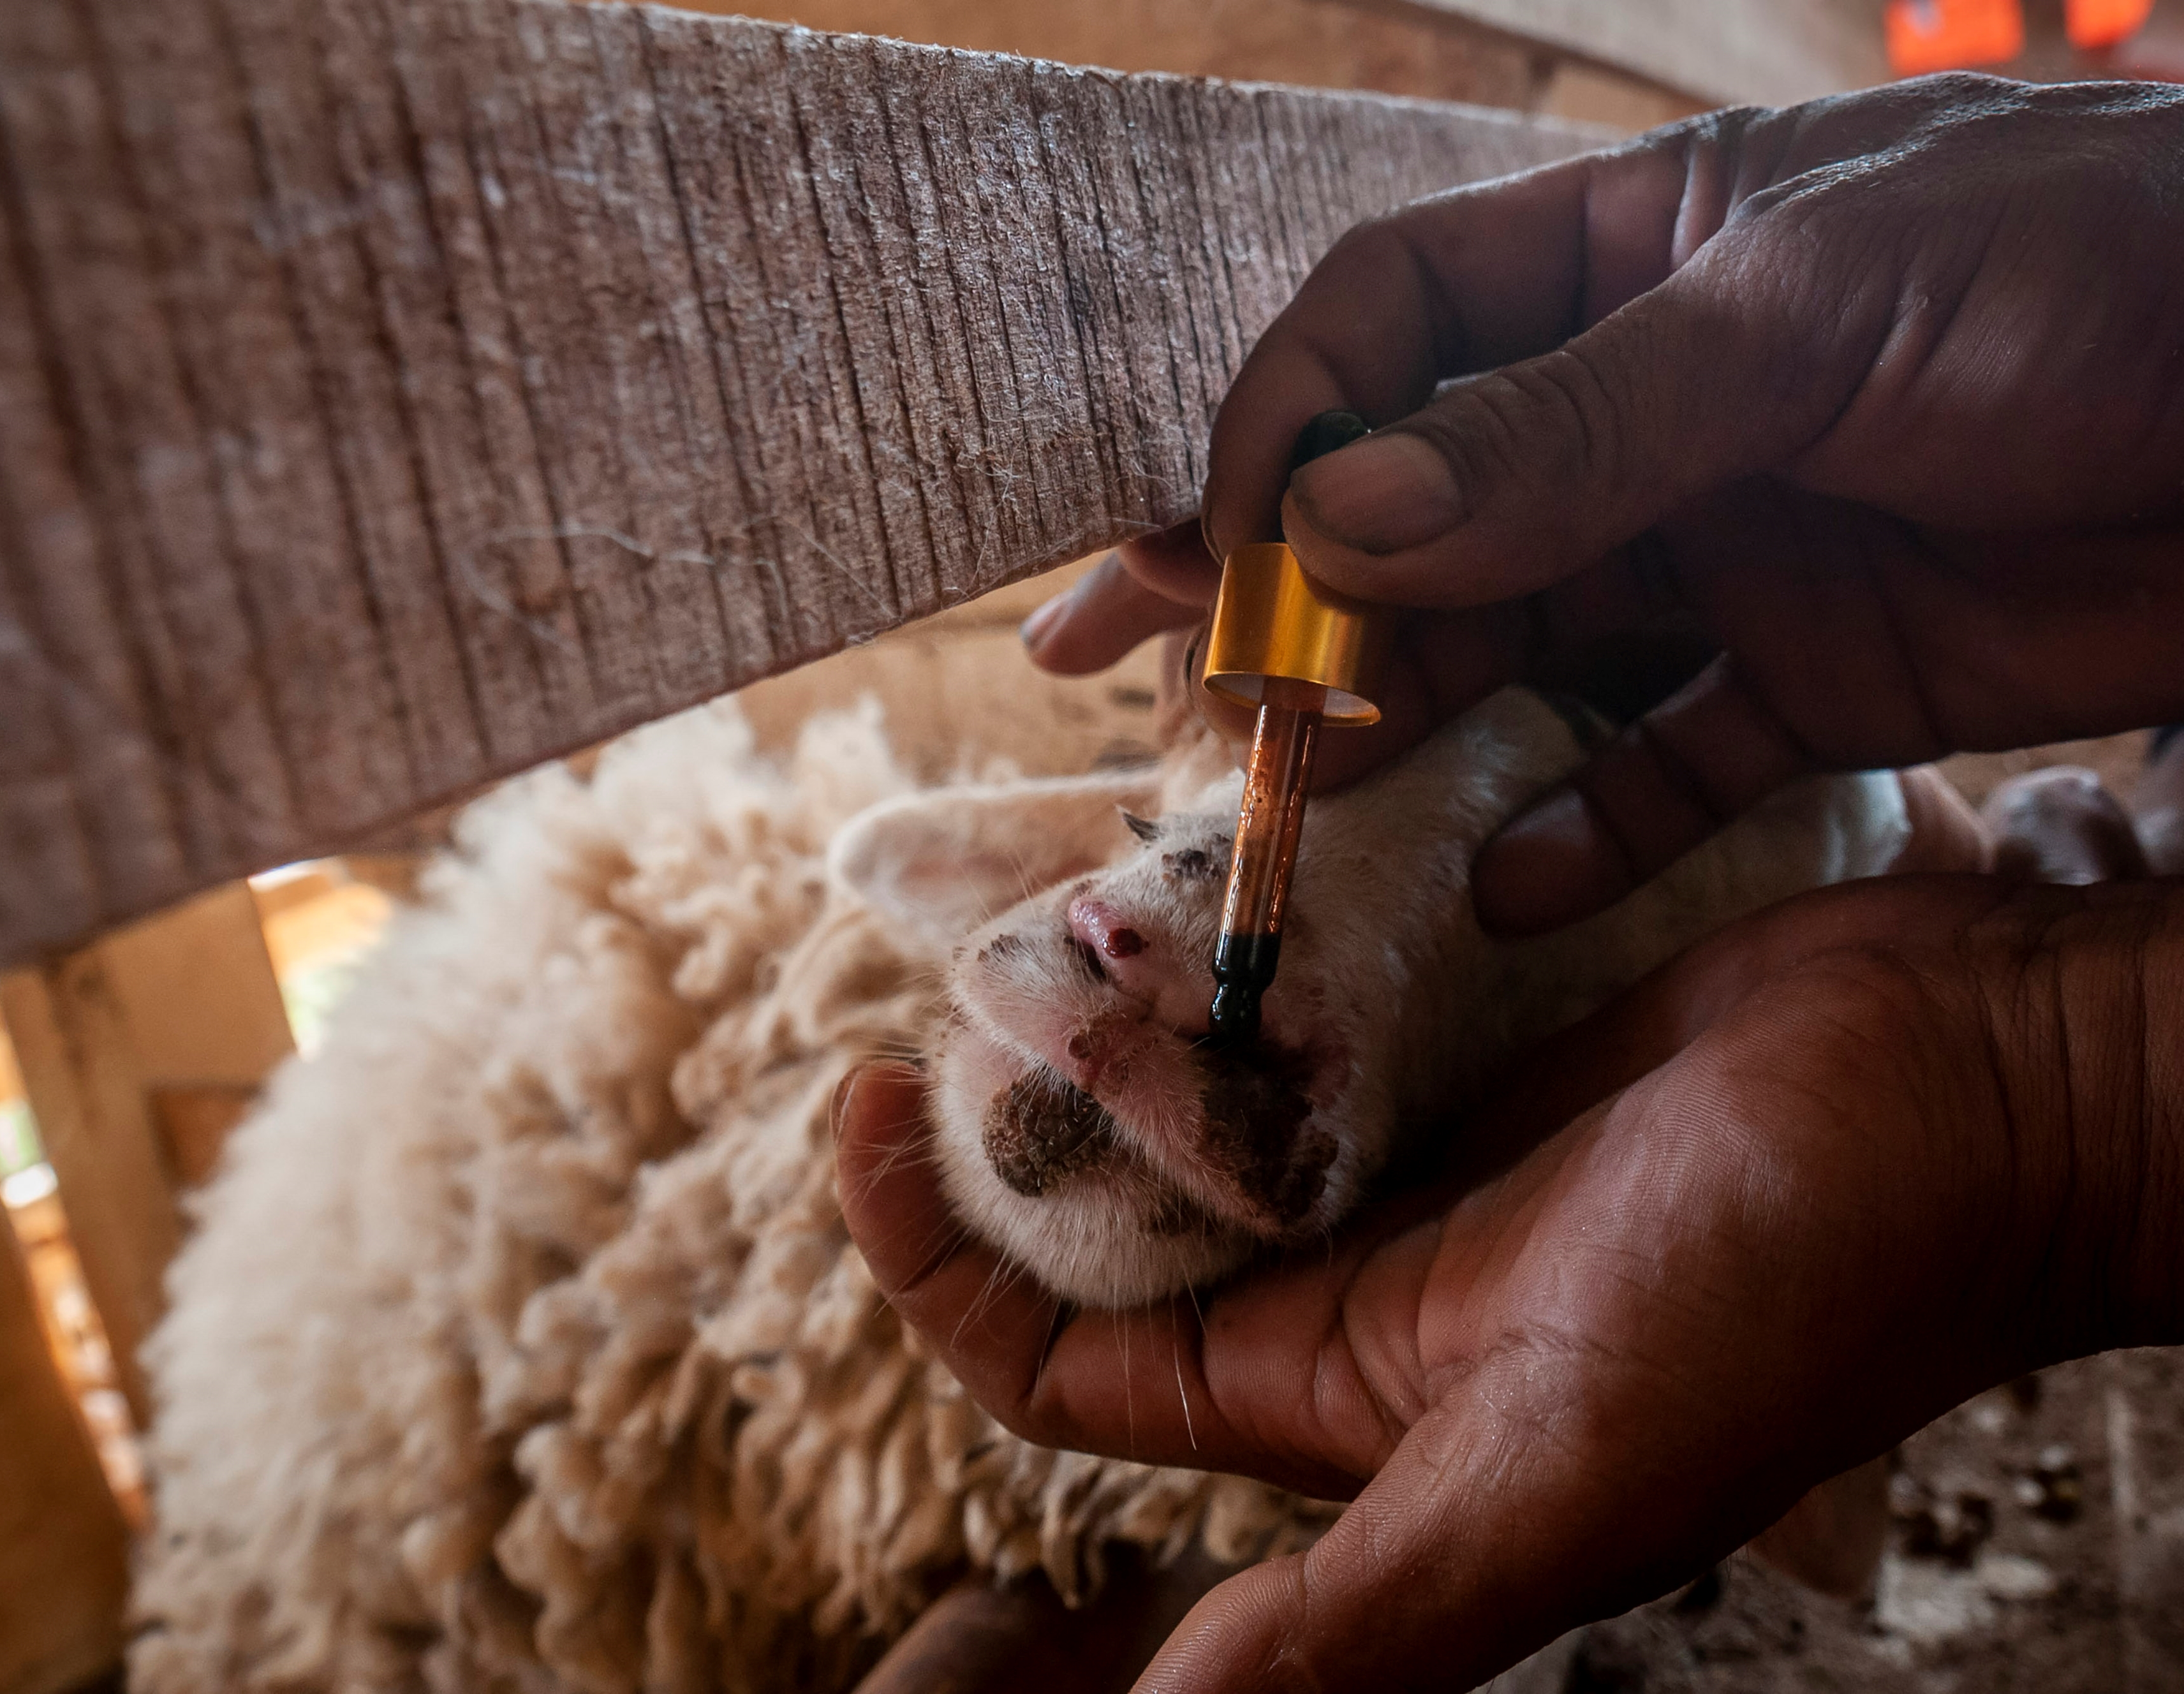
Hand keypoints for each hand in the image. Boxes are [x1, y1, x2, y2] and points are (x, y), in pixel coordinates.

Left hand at [837, 877, 2183, 1691]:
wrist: (1978, 1092)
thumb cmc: (1797, 1290)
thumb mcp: (1558, 1477)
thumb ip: (1360, 1618)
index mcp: (1341, 1409)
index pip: (1064, 1368)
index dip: (939, 1267)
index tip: (865, 1109)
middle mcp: (1354, 1292)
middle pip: (1108, 1224)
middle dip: (1008, 1121)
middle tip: (944, 980)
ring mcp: (1411, 1154)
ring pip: (1196, 1102)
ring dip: (1111, 1027)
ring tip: (1034, 910)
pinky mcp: (1470, 1041)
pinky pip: (1302, 1006)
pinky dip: (1236, 957)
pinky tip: (1185, 879)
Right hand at [1023, 75, 2183, 932]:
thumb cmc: (2094, 271)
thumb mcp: (1811, 316)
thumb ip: (1571, 426)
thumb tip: (1332, 520)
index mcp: (1632, 259)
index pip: (1388, 328)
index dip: (1285, 428)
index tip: (1219, 548)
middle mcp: (1653, 409)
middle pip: (1420, 508)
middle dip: (1299, 595)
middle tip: (1187, 697)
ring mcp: (1729, 548)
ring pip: (1518, 645)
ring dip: (1411, 719)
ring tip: (1307, 797)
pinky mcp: (1822, 675)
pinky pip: (1669, 763)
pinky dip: (1589, 828)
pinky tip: (1507, 887)